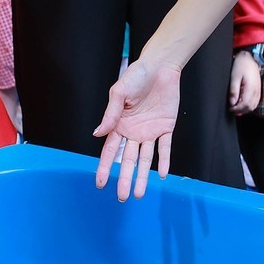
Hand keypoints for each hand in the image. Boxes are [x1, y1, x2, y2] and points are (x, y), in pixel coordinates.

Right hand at [95, 57, 180, 200]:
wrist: (160, 66)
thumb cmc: (137, 75)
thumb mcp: (119, 93)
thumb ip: (110, 115)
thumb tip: (97, 134)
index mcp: (119, 124)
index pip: (110, 151)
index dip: (104, 167)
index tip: (100, 183)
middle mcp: (133, 132)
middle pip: (127, 160)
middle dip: (124, 178)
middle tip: (122, 197)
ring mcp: (150, 131)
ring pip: (145, 159)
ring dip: (142, 176)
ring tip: (139, 194)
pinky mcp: (166, 127)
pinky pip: (164, 147)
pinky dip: (164, 161)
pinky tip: (161, 175)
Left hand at [229, 52, 262, 114]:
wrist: (249, 59)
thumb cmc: (241, 66)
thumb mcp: (234, 77)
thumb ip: (234, 90)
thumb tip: (232, 103)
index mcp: (250, 88)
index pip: (245, 104)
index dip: (236, 109)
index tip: (229, 108)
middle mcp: (256, 91)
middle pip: (249, 107)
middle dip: (240, 110)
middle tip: (231, 108)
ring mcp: (258, 91)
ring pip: (253, 106)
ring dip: (244, 109)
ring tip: (235, 106)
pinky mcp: (258, 91)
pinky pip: (255, 103)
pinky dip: (248, 106)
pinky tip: (242, 103)